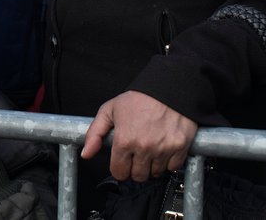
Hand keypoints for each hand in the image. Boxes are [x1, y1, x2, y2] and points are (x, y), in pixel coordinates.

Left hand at [82, 90, 196, 181]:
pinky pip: (172, 167)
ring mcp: (163, 149)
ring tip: (151, 149)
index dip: (119, 168)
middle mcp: (144, 147)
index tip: (122, 162)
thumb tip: (86, 154)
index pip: (119, 172)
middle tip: (137, 155)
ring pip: (155, 173)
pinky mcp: (179, 148)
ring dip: (152, 165)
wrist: (168, 89)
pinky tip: (163, 148)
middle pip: (138, 176)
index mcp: (125, 140)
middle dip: (135, 168)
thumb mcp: (109, 110)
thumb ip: (95, 133)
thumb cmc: (139, 99)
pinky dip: (168, 162)